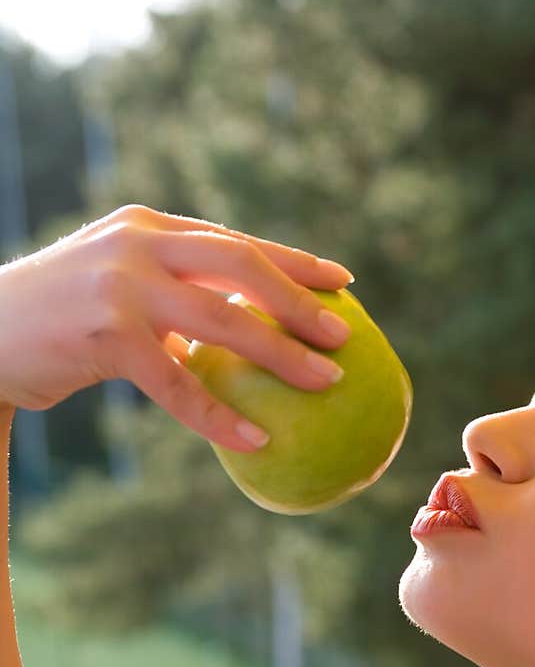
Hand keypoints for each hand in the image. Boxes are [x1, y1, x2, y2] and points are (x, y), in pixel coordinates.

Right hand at [0, 204, 354, 450]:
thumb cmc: (58, 321)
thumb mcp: (117, 290)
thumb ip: (172, 297)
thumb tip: (241, 333)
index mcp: (149, 228)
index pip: (235, 240)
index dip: (293, 260)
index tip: (342, 281)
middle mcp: (139, 245)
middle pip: (241, 266)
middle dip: (299, 300)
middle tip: (344, 336)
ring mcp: (122, 286)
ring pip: (222, 320)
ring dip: (281, 354)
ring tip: (326, 383)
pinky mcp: (106, 334)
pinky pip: (178, 382)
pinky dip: (219, 415)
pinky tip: (255, 439)